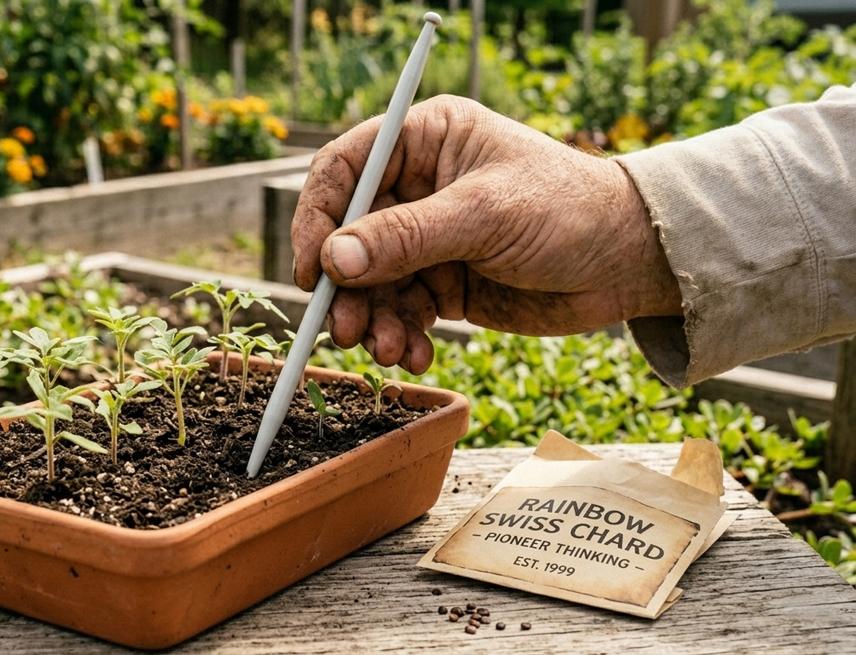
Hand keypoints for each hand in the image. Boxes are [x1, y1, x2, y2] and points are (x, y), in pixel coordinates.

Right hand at [292, 95, 681, 373]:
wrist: (629, 263)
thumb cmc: (569, 211)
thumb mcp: (486, 216)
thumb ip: (407, 237)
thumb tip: (335, 259)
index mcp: (425, 140)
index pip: (345, 169)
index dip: (319, 217)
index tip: (312, 269)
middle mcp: (418, 186)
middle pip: (349, 235)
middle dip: (346, 287)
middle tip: (345, 330)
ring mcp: (428, 237)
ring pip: (370, 281)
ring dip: (373, 320)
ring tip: (390, 350)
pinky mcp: (441, 281)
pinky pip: (399, 310)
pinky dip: (400, 335)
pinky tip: (414, 354)